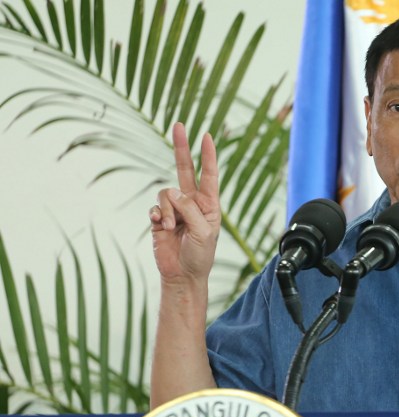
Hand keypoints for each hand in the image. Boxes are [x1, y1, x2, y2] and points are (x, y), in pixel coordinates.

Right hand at [150, 122, 220, 283]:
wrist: (182, 275)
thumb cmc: (199, 255)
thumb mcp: (203, 232)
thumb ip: (190, 209)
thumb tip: (172, 192)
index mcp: (209, 205)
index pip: (209, 175)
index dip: (208, 156)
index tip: (207, 136)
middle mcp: (192, 203)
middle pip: (185, 169)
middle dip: (181, 147)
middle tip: (179, 125)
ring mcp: (175, 209)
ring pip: (166, 193)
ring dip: (168, 210)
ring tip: (171, 227)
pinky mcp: (159, 217)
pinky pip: (155, 206)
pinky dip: (158, 216)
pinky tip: (161, 227)